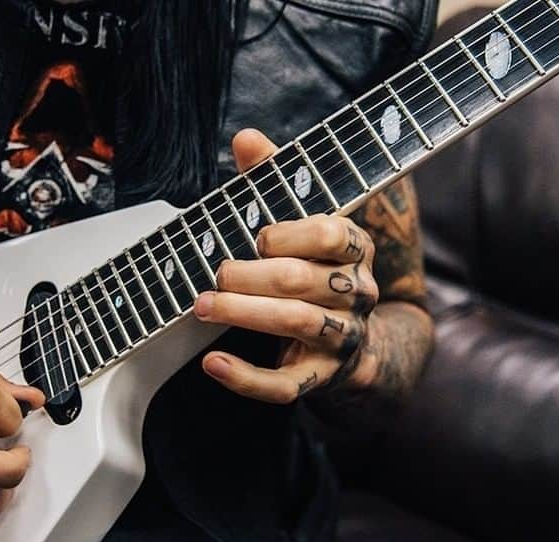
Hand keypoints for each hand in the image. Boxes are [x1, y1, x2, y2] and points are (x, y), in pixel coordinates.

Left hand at [193, 129, 378, 403]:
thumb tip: (246, 138)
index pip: (335, 234)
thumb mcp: (297, 219)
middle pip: (304, 280)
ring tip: (203, 304)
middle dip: (250, 274)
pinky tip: (212, 363)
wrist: (351, 335)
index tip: (258, 236)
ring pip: (297, 323)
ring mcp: (341, 335)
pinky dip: (247, 377)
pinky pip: (287, 384)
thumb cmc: (312, 264)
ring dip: (244, 313)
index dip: (292, 233)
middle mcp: (355, 291)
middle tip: (214, 272)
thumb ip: (274, 179)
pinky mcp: (320, 375)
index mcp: (354, 248)